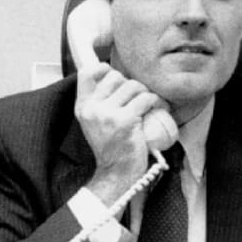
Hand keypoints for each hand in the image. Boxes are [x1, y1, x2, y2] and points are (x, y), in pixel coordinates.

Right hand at [75, 62, 163, 204]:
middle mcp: (92, 108)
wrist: (116, 173)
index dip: (103, 68)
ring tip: (148, 104)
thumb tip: (112, 77)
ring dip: (145, 93)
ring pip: (133, 86)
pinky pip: (146, 98)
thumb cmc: (111, 148)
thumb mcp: (95, 123)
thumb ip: (99, 102)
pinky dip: (157, 102)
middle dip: (131, 84)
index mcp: (83, 108)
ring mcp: (108, 114)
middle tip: (138, 97)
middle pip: (115, 76)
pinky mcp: (125, 120)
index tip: (115, 75)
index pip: (86, 73)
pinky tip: (159, 108)